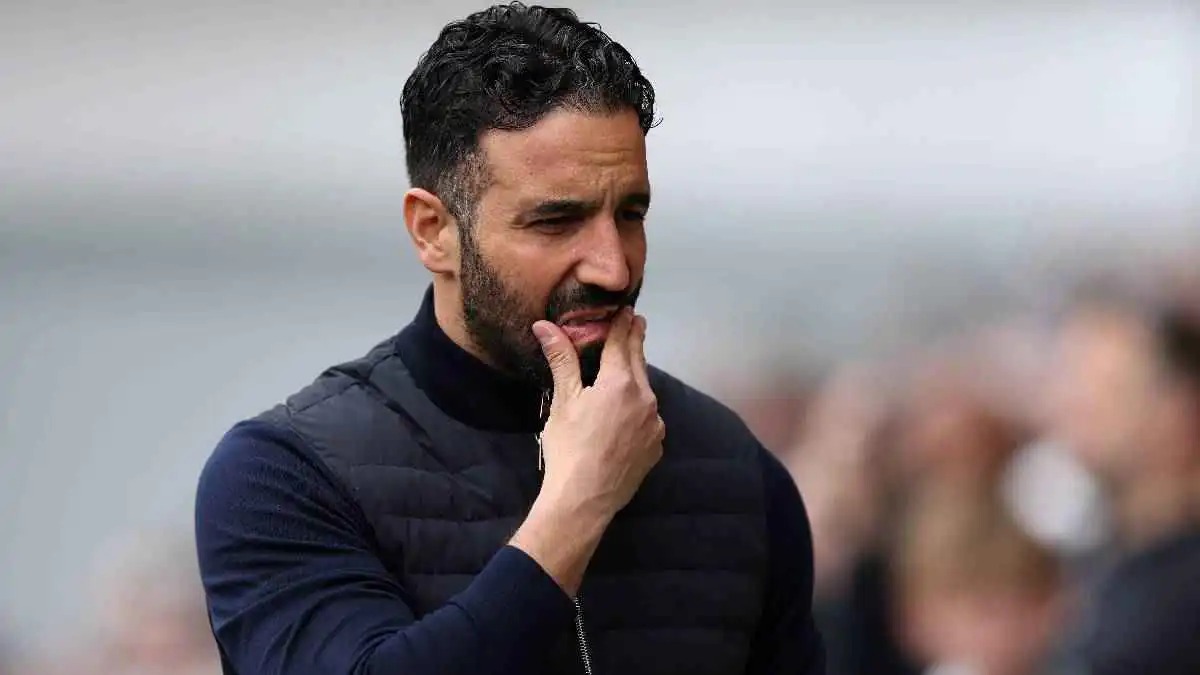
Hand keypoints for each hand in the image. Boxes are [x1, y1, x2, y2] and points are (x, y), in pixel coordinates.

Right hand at [534, 307, 664, 517]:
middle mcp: (645, 399)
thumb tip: (544, 326)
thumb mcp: (563, 401)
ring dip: (637, 378)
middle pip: (639, 362)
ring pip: (646, 392)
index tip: (627, 310)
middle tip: (637, 323)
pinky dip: (639, 410)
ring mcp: (654, 424)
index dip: (622, 325)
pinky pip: (649, 419)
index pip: (622, 343)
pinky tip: (627, 416)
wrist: (584, 500)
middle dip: (635, 342)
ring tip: (628, 370)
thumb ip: (561, 360)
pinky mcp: (656, 446)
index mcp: (620, 382)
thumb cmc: (568, 448)